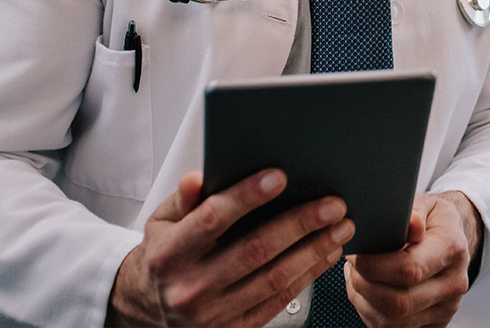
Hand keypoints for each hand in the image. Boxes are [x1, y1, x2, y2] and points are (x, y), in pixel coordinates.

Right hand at [106, 169, 354, 326]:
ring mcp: (214, 314)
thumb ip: (184, 198)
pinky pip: (278, 301)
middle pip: (254, 250)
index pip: (213, 218)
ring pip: (273, 279)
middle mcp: (192, 286)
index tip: (279, 176)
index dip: (247, 196)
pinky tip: (325, 254)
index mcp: (171, 252)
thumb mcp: (162, 220)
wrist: (149, 306)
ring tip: (340, 226)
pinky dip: (307, 275)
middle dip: (299, 224)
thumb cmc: (164, 252)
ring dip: (313, 250)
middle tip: (331, 204)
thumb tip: (197, 178)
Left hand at [343, 191, 480, 327]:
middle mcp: (452, 283)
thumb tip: (411, 223)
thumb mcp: (426, 203)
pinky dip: (372, 313)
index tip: (355, 255)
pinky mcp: (435, 323)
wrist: (453, 239)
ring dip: (364, 302)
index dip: (375, 266)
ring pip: (394, 322)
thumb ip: (414, 210)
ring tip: (356, 277)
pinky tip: (367, 291)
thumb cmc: (433, 220)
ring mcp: (445, 308)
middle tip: (351, 265)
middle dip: (364, 286)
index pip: (409, 269)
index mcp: (451, 249)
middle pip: (399, 303)